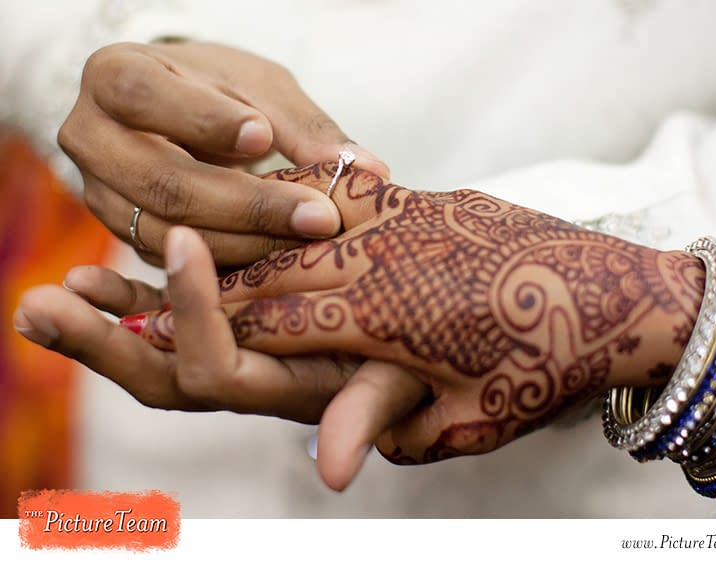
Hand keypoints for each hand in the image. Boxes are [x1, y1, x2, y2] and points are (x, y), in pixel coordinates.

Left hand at [13, 224, 426, 490]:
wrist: (421, 311)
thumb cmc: (419, 343)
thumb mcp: (402, 371)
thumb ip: (366, 412)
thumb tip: (334, 474)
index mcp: (285, 388)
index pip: (217, 368)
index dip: (194, 312)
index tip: (183, 236)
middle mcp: (249, 376)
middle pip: (161, 376)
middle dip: (101, 345)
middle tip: (41, 306)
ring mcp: (235, 350)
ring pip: (152, 352)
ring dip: (97, 326)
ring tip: (48, 293)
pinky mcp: (233, 323)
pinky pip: (169, 321)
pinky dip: (128, 303)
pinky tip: (90, 277)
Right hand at [58, 41, 388, 266]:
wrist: (175, 114)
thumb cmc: (217, 90)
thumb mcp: (258, 87)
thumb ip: (305, 127)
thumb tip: (369, 171)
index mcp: (114, 76)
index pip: (148, 99)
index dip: (206, 122)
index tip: (265, 138)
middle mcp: (91, 138)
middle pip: (164, 182)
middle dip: (249, 206)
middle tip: (320, 217)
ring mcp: (100, 194)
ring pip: (169, 233)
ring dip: (247, 245)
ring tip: (312, 244)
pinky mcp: (122, 236)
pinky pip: (174, 262)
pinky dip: (231, 266)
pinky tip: (281, 267)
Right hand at [133, 164, 705, 464]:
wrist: (620, 298)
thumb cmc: (545, 368)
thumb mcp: (468, 417)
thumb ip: (389, 425)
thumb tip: (329, 467)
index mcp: (384, 318)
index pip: (279, 320)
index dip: (222, 325)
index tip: (174, 324)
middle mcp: (387, 259)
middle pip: (282, 268)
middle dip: (225, 284)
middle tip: (174, 286)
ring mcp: (411, 219)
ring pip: (310, 227)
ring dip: (263, 242)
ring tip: (219, 249)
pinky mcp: (436, 200)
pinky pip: (354, 196)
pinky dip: (312, 206)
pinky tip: (289, 205)